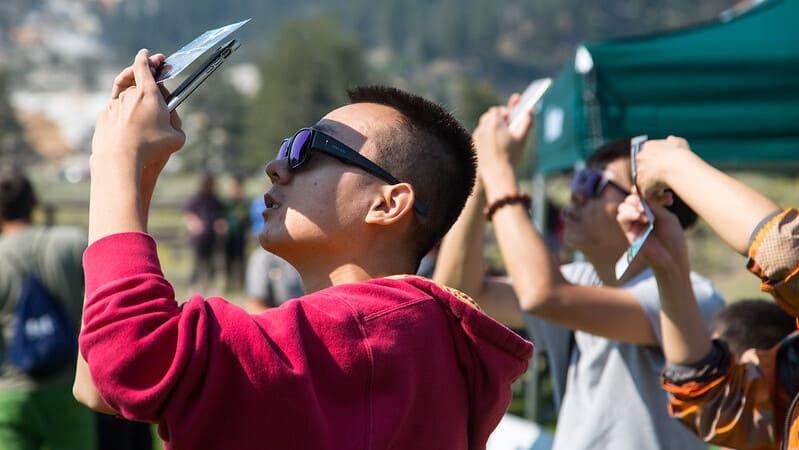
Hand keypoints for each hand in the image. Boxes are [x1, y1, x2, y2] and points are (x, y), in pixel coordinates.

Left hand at [92, 49, 185, 169]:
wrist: (120, 159)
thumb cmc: (152, 148)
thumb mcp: (177, 138)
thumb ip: (175, 125)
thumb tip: (171, 125)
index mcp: (149, 92)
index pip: (144, 65)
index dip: (147, 58)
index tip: (150, 55)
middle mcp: (129, 94)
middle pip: (136, 80)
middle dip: (145, 80)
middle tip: (155, 85)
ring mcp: (114, 105)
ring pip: (125, 96)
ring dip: (134, 100)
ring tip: (144, 113)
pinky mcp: (104, 117)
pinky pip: (115, 111)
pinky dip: (123, 114)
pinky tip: (130, 127)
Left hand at [473, 95, 533, 181]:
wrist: (497, 174)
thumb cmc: (511, 156)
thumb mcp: (522, 138)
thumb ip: (527, 121)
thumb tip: (530, 110)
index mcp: (494, 123)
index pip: (497, 110)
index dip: (504, 112)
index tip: (510, 119)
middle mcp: (482, 128)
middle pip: (488, 116)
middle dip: (496, 119)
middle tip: (506, 126)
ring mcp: (476, 137)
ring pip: (483, 126)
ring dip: (490, 128)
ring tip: (500, 137)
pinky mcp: (473, 146)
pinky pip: (479, 136)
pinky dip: (485, 137)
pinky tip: (493, 145)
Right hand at [616, 190, 688, 271]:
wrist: (672, 257)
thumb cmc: (673, 238)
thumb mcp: (666, 217)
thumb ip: (654, 206)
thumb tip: (641, 196)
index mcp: (652, 210)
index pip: (642, 195)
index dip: (644, 190)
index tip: (652, 187)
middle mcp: (642, 215)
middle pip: (631, 199)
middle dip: (637, 197)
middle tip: (646, 202)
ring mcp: (634, 223)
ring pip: (624, 206)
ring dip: (632, 205)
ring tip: (643, 212)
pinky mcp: (628, 232)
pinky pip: (621, 218)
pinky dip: (628, 214)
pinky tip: (639, 216)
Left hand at [635, 136, 692, 196]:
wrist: (676, 164)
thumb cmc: (680, 153)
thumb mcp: (678, 142)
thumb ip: (672, 141)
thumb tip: (670, 140)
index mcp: (647, 147)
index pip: (649, 156)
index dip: (658, 165)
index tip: (668, 169)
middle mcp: (640, 159)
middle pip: (648, 170)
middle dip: (658, 177)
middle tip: (668, 183)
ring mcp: (639, 172)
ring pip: (649, 183)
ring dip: (659, 190)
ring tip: (670, 194)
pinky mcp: (641, 185)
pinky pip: (649, 194)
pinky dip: (658, 198)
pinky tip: (669, 199)